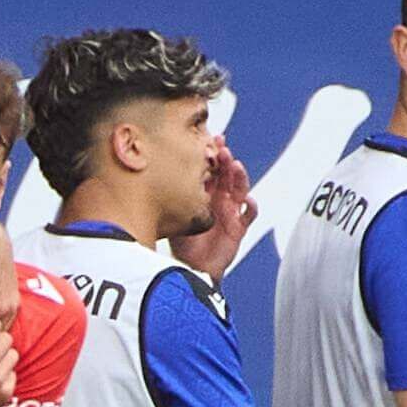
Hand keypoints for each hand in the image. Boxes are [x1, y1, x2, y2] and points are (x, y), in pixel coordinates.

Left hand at [167, 141, 253, 282]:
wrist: (192, 267)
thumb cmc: (181, 242)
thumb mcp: (174, 215)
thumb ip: (171, 198)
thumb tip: (155, 175)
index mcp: (204, 193)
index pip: (211, 168)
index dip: (213, 154)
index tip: (213, 139)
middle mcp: (218, 198)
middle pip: (226, 174)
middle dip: (226, 160)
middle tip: (223, 150)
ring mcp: (230, 211)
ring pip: (239, 189)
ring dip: (240, 177)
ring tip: (236, 166)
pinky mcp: (238, 226)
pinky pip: (249, 214)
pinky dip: (251, 206)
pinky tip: (248, 200)